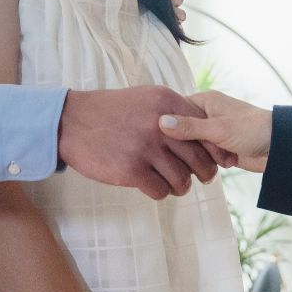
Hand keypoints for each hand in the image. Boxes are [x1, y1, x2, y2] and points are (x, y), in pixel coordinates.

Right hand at [60, 87, 219, 198]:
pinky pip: (159, 190)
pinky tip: (154, 186)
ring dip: (181, 186)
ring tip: (175, 185)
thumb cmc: (111, 111)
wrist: (72, 122)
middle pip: (199, 158)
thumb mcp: (146, 99)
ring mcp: (145, 148)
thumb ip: (174, 112)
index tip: (219, 160)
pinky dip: (161, 192)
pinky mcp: (131, 169)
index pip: (205, 129)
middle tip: (202, 178)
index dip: (215, 149)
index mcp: (167, 103)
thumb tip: (202, 129)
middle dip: (205, 172)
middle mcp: (160, 124)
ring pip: (181, 179)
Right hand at [158, 91, 270, 171]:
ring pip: (192, 147)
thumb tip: (160, 122)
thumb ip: (190, 127)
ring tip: (213, 160)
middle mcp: (206, 115)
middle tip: (197, 153)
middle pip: (182, 132)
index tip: (163, 140)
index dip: (169, 126)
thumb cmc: (253, 130)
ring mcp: (213, 133)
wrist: (280, 147)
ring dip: (201, 157)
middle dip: (188, 146)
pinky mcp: (219, 149)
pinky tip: (215, 167)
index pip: (175, 110)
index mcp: (205, 101)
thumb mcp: (219, 129)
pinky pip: (204, 157)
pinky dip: (209, 163)